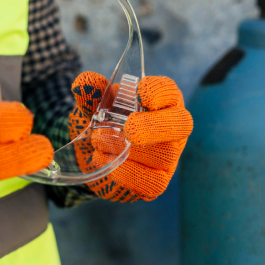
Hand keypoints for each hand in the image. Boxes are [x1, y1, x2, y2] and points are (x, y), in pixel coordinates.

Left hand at [70, 72, 192, 201]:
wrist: (96, 155)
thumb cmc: (105, 122)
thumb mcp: (95, 106)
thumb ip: (91, 94)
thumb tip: (83, 83)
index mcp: (162, 101)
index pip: (170, 92)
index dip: (159, 92)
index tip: (140, 92)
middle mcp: (173, 127)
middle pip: (181, 124)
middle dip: (155, 126)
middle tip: (129, 128)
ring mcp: (170, 155)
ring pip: (164, 155)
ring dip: (129, 150)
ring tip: (99, 141)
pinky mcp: (160, 180)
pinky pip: (153, 181)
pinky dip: (128, 173)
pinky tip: (106, 162)